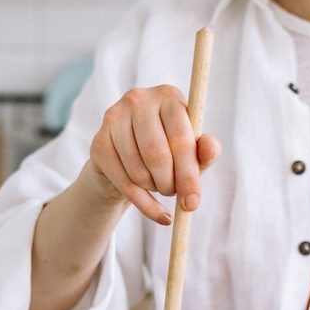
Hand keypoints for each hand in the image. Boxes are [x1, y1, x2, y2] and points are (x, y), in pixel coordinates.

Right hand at [87, 85, 221, 224]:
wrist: (130, 158)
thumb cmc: (170, 151)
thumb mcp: (193, 151)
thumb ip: (206, 150)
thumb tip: (211, 149)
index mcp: (168, 96)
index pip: (180, 139)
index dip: (188, 175)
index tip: (193, 203)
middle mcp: (139, 100)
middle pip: (157, 155)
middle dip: (170, 184)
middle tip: (175, 195)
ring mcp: (114, 118)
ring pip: (138, 171)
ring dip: (155, 189)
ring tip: (161, 186)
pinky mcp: (99, 142)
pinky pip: (124, 182)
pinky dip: (143, 203)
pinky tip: (157, 212)